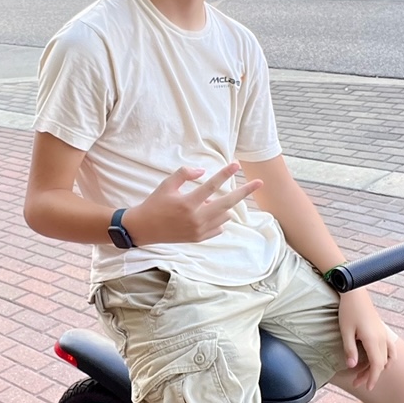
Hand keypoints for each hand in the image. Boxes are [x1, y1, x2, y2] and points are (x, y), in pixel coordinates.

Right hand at [125, 163, 262, 245]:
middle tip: (259, 182)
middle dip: (245, 192)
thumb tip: (203, 171)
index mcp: (188, 203)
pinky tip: (209, 213)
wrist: (144, 229)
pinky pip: (218, 227)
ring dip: (225, 205)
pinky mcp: (199, 238)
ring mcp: (199, 230)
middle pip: (228, 203)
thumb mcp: (166, 184)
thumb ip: (184, 174)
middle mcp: (196, 218)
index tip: (236, 164)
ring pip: (225, 215)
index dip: (225, 173)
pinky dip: (218, 219)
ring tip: (211, 201)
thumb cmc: (155, 203)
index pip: (211, 185)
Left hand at [337, 288, 397, 390]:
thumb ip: (350, 350)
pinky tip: (380, 362)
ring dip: (377, 368)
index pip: (376, 365)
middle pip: (381, 363)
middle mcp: (382, 338)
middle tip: (358, 383)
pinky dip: (387, 358)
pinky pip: (390, 349)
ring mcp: (384, 334)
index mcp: (373, 340)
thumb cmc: (349, 311)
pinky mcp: (382, 331)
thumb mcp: (346, 331)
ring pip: (386, 357)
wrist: (356, 293)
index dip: (372, 378)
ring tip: (363, 374)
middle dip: (371, 375)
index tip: (368, 387)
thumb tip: (352, 366)